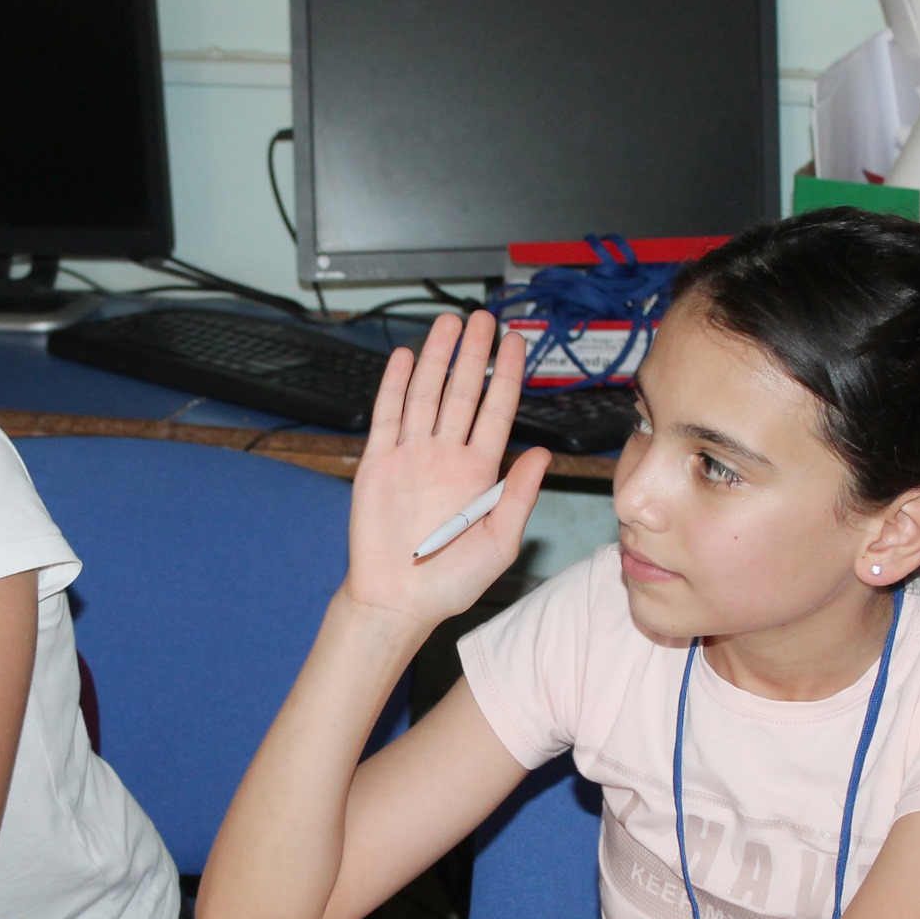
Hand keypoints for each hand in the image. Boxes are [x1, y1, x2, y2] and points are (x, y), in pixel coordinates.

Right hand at [344, 310, 552, 629]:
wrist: (397, 600)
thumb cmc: (449, 583)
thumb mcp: (499, 543)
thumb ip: (519, 496)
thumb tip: (541, 454)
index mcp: (478, 473)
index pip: (496, 411)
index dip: (507, 375)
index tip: (517, 343)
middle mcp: (445, 457)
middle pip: (462, 392)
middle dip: (473, 354)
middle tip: (483, 318)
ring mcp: (411, 457)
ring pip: (426, 394)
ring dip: (436, 358)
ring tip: (448, 324)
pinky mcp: (378, 464)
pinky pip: (387, 416)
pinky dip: (394, 385)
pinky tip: (404, 357)